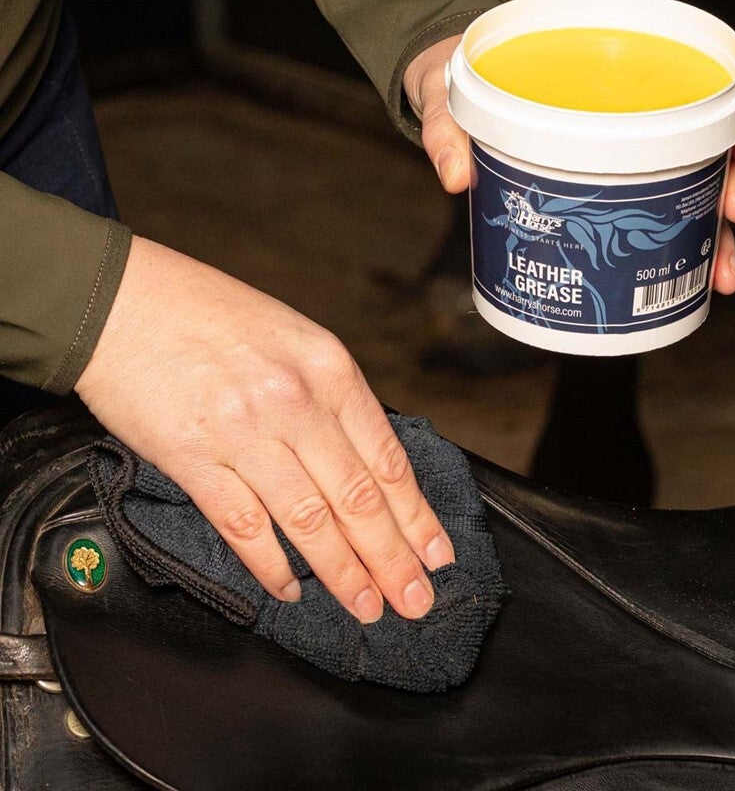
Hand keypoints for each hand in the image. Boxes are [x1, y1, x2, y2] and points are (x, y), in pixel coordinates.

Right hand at [75, 237, 454, 622]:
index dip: (417, 516)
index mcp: (329, 369)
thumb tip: (365, 463)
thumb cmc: (212, 314)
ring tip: (366, 605)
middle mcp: (295, 402)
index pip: (387, 459)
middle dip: (393, 559)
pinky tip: (290, 588)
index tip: (437, 554)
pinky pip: (243, 525)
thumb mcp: (297, 339)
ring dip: (342, 573)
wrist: (124, 300)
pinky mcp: (192, 459)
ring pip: (308, 521)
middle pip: (357, 499)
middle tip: (416, 601)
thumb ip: (333, 397)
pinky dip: (271, 565)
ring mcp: (243, 432)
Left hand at [403, 34, 734, 291]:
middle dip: (724, 202)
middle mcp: (625, 108)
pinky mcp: (599, 175)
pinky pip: (645, 207)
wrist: (444, 76)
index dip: (731, 136)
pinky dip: (666, 243)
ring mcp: (617, 145)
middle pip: (705, 151)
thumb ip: (448, 129)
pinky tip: (679, 273)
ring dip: (706, 235)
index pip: (701, 93)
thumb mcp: (446, 93)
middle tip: (726, 244)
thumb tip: (454, 179)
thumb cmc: (455, 72)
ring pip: (684, 188)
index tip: (731, 178)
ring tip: (718, 276)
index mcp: (604, 71)